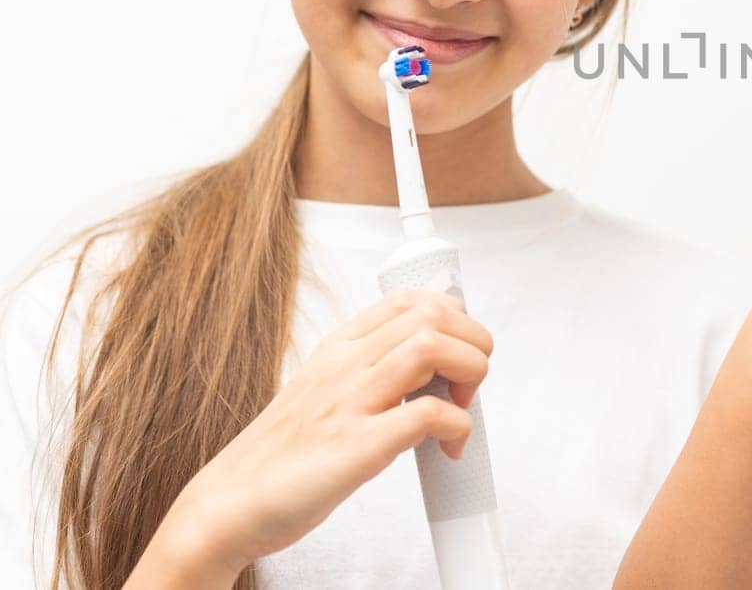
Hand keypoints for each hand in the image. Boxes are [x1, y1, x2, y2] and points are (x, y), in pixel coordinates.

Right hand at [141, 288, 492, 579]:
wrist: (227, 504)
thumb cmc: (282, 453)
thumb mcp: (322, 389)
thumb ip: (369, 368)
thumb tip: (430, 353)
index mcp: (337, 348)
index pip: (408, 299)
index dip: (452, 314)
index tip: (462, 346)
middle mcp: (343, 365)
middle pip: (432, 316)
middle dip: (472, 343)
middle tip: (468, 384)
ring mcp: (347, 403)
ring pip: (430, 348)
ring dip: (469, 372)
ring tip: (463, 406)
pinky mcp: (354, 448)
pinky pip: (426, 416)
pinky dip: (456, 425)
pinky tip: (449, 445)